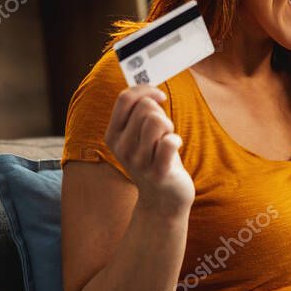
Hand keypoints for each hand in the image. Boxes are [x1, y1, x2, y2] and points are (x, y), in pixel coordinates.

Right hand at [104, 85, 194, 217]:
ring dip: (169, 127)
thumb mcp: (140, 136)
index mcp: (113, 135)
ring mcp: (138, 162)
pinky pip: (169, 143)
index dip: (146, 90)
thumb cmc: (155, 160)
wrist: (162, 200)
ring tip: (167, 140)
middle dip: (161, 113)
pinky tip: (174, 150)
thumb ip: (140, 113)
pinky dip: (176, 141)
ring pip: (156, 121)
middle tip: (163, 131)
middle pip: (146, 108)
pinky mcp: (158, 172)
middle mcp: (122, 148)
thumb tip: (151, 91)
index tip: (160, 97)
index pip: (125, 99)